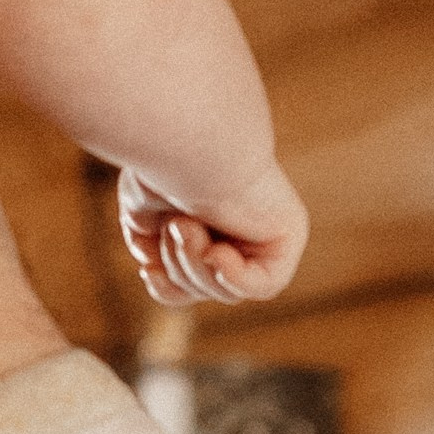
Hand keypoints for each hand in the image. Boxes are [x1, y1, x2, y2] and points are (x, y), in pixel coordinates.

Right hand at [117, 161, 308, 308]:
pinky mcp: (288, 235)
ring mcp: (266, 233)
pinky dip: (234, 277)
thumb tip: (159, 274)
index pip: (192, 279)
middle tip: (175, 228)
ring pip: (229, 288)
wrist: (188, 145)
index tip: (149, 268)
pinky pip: (266, 285)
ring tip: (186, 227)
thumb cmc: (163, 169)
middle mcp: (239, 227)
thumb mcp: (145, 217)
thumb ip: (154, 247)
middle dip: (180, 268)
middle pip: (207, 286)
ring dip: (197, 266)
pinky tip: (216, 252)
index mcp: (207, 222)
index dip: (169, 284)